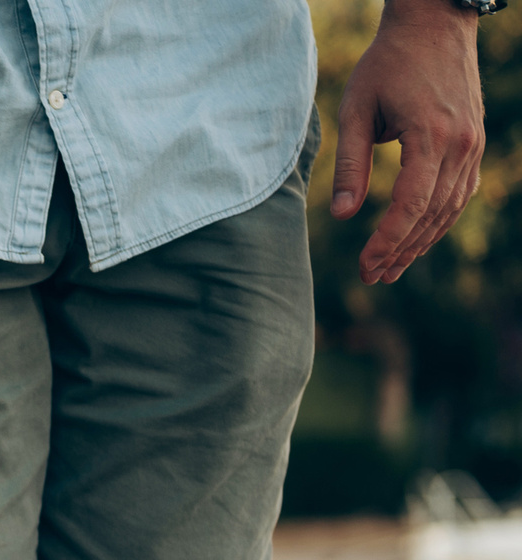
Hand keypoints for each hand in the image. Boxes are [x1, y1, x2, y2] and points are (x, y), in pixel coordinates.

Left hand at [330, 2, 484, 285]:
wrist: (433, 26)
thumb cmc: (387, 64)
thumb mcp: (356, 111)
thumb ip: (349, 166)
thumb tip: (341, 216)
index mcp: (432, 137)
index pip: (410, 206)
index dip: (387, 242)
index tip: (364, 267)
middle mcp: (461, 144)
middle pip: (432, 214)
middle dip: (401, 250)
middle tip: (373, 278)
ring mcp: (473, 143)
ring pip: (450, 207)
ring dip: (421, 242)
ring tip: (392, 268)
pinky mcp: (473, 140)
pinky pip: (460, 191)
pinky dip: (440, 218)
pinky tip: (419, 238)